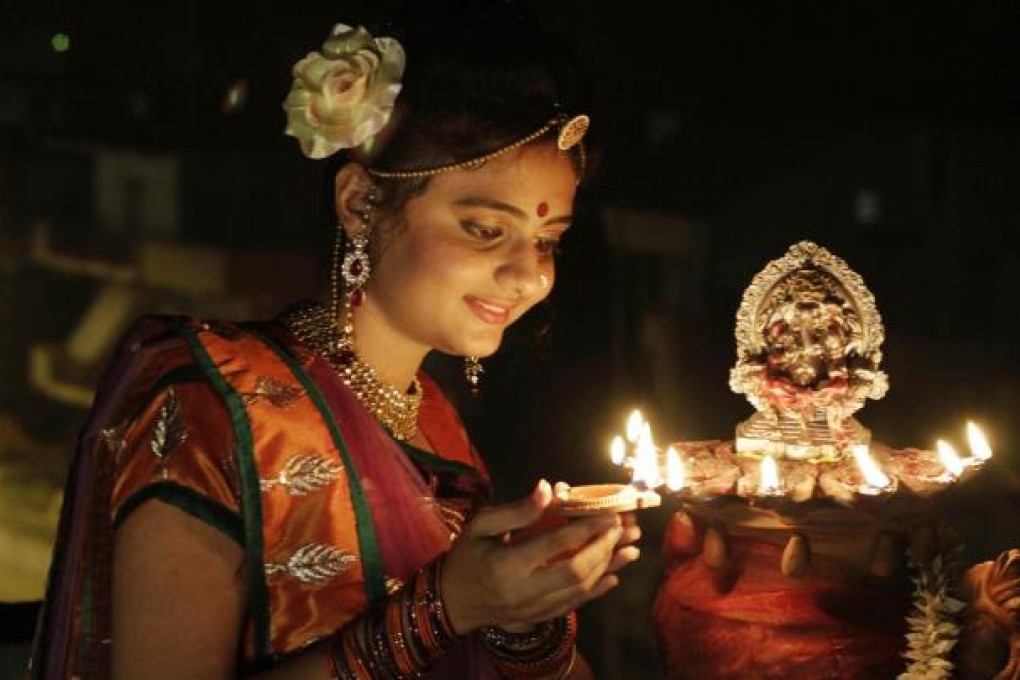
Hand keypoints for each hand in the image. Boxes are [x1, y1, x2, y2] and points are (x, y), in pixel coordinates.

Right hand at [441, 480, 640, 632]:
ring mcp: (533, 608)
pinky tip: (614, 576)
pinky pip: (574, 606)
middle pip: (574, 571)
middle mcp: (524, 590)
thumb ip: (516, 510)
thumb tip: (548, 487)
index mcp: (507, 564)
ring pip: (579, 590)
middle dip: (603, 548)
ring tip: (632, 549)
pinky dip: (596, 591)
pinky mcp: (539, 618)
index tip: (608, 514)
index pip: (554, 544)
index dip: (585, 528)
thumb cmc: (466, 557)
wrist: (452, 602)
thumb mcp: (481, 526)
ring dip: (608, 568)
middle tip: (624, 528)